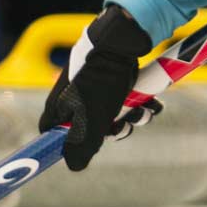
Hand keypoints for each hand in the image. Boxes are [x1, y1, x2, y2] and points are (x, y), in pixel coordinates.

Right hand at [38, 5, 157, 170]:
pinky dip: (141, 103)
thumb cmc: (101, 79)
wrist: (122, 40)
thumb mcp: (91, 117)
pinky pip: (127, 101)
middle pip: (91, 130)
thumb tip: (74, 166)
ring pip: (115, 116)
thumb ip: (82, 144)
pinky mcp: (114, 81)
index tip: (88, 149)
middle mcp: (74, 98)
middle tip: (124, 126)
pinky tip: (152, 101)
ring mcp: (95, 89)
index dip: (71, 146)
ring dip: (134, 117)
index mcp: (59, 107)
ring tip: (146, 110)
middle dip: (113, 131)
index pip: (54, 136)